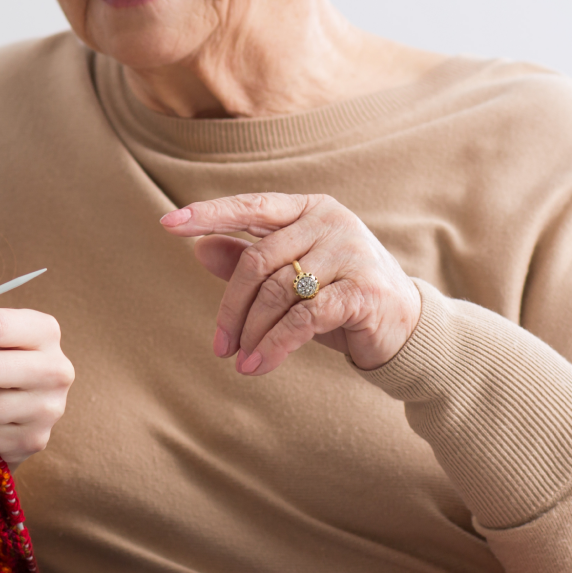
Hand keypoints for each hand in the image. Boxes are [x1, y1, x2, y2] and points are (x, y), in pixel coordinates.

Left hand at [161, 193, 420, 374]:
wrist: (405, 328)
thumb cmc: (338, 297)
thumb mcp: (291, 278)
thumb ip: (247, 260)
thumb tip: (199, 248)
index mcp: (309, 209)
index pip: (250, 207)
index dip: (208, 214)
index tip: (167, 224)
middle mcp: (330, 222)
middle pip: (258, 261)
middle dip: (232, 308)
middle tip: (219, 345)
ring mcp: (350, 252)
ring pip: (278, 292)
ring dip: (252, 332)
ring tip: (240, 361)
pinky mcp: (363, 290)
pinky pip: (303, 318)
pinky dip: (274, 345)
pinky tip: (258, 365)